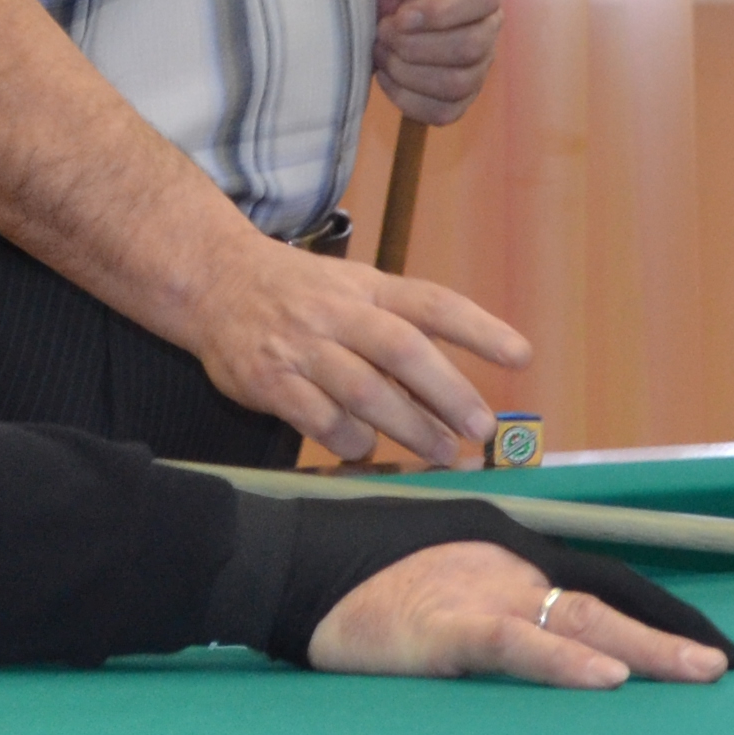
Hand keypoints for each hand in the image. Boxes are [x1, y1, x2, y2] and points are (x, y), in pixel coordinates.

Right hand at [178, 235, 529, 465]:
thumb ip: (396, 330)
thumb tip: (453, 393)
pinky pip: (318, 420)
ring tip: (441, 453)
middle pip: (402, 350)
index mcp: (367, 287)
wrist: (212, 281)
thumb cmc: (298, 293)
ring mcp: (302, 347)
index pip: (432, 303)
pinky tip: (364, 449)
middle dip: (447, 392)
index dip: (479, 329)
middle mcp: (338, 313)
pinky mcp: (270, 381)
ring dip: (408, 427)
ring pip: (363, 392)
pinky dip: (348, 440)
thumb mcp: (351, 290)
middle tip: (480, 428)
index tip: (521, 356)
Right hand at [304, 537, 732, 687]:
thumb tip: (533, 642)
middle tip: (724, 668)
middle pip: (605, 603)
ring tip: (698, 673)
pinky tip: (606, 678)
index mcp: (505, 561)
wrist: (286, 565)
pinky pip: (517, 644)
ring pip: (579, 623)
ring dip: (644, 652)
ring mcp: (479, 594)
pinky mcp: (447, 627)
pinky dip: (563, 662)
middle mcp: (506, 571)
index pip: (599, 584)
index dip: (656, 614)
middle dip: (669, 637)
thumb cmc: (351, 581)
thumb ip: (485, 608)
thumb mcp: (432, 586)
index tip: (705, 645)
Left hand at [370, 0, 502, 124]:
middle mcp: (488, 26)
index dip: (442, 11)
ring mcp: (478, 67)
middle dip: (416, 45)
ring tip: (381, 50)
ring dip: (408, 72)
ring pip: (456, 85)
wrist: (377, 9)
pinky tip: (388, 76)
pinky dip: (407, 99)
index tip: (401, 15)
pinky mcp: (460, 98)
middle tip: (383, 31)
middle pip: (470, 48)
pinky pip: (443, 113)